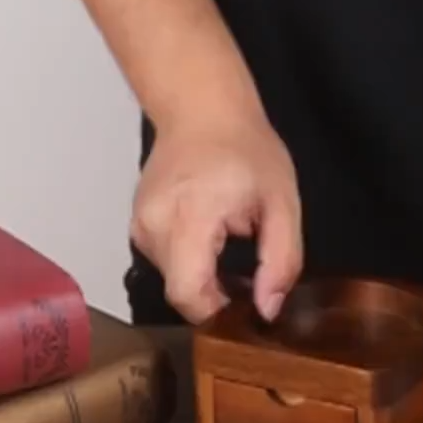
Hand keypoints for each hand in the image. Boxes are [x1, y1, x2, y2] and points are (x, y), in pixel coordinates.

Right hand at [130, 110, 302, 324]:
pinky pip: (166, 263)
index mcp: (189, 217)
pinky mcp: (138, 226)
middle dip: (218, 295)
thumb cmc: (247, 150)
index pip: (187, 293)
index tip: (248, 304)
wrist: (203, 110)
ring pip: (173, 280)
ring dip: (205, 279)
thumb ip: (280, 260)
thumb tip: (267, 310)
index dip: (219, 312)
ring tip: (234, 248)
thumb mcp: (283, 204)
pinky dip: (192, 264)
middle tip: (251, 274)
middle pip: (182, 291)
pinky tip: (215, 242)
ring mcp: (140, 225)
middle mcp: (153, 224)